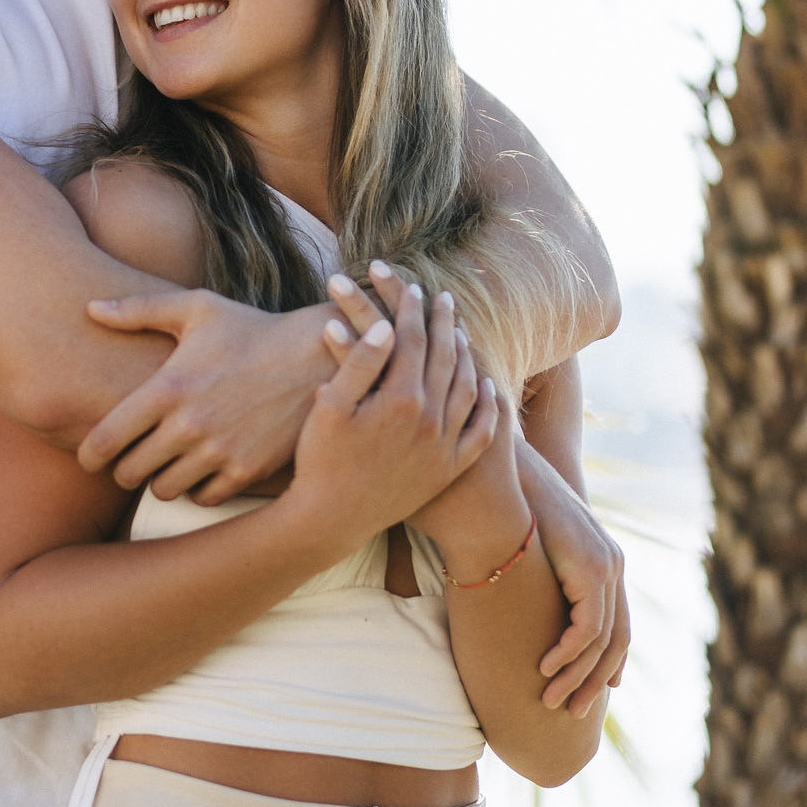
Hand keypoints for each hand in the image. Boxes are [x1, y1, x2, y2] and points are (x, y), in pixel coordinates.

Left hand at [76, 289, 333, 502]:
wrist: (317, 356)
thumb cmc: (250, 329)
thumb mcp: (196, 308)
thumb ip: (138, 310)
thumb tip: (89, 308)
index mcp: (168, 388)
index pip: (106, 439)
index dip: (89, 455)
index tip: (89, 458)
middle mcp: (190, 425)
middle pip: (129, 473)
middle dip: (123, 468)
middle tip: (130, 458)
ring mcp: (220, 451)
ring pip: (164, 490)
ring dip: (159, 479)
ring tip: (166, 462)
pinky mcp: (247, 470)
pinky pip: (203, 498)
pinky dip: (196, 488)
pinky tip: (199, 468)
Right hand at [293, 269, 499, 542]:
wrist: (332, 520)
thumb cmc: (320, 461)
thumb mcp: (329, 407)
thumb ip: (358, 363)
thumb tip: (382, 325)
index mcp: (400, 399)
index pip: (412, 340)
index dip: (411, 309)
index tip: (410, 286)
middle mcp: (431, 420)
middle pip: (445, 357)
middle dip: (444, 323)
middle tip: (444, 298)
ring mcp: (444, 446)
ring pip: (466, 388)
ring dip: (465, 355)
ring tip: (461, 334)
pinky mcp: (449, 469)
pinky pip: (479, 430)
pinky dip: (486, 404)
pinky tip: (485, 386)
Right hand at [523, 446, 628, 715]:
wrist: (509, 477)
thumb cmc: (511, 508)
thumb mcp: (534, 549)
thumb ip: (544, 576)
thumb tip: (525, 600)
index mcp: (604, 562)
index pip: (616, 625)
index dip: (608, 663)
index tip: (592, 691)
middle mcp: (614, 567)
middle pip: (617, 640)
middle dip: (594, 681)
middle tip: (571, 711)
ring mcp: (607, 567)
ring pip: (602, 642)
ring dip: (577, 676)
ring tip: (551, 700)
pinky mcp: (592, 571)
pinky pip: (587, 628)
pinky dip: (568, 654)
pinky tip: (544, 668)